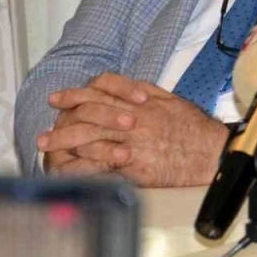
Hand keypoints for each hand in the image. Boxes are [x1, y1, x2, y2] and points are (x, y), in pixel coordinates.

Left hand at [40, 73, 227, 186]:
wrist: (212, 153)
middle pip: (88, 115)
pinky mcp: (136, 165)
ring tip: (47, 149)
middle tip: (44, 132)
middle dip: (62, 123)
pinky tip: (68, 169)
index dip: (75, 93)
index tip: (58, 99)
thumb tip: (126, 87)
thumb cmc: (196, 129)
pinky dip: (82, 166)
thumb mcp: (172, 100)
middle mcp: (135, 119)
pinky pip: (102, 164)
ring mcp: (133, 142)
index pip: (101, 90)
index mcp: (142, 102)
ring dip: (65, 144)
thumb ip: (147, 91)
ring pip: (90, 139)